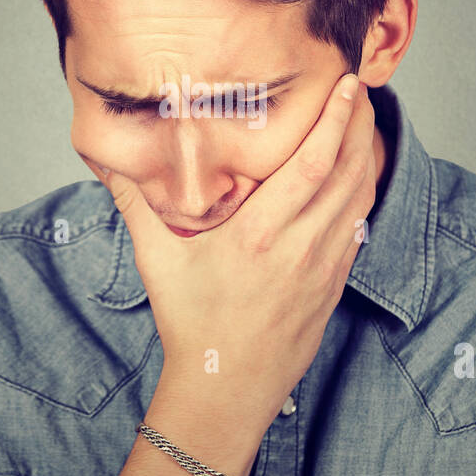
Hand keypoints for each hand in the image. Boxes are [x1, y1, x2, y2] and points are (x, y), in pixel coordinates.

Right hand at [101, 73, 377, 432]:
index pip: (312, 163)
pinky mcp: (333, 285)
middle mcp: (300, 247)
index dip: (335, 120)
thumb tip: (108, 159)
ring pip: (360, 198)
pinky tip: (357, 175)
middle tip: (361, 88)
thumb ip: (136, 202)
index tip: (345, 86)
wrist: (226, 389)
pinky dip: (363, 194)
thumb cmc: (191, 324)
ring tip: (364, 121)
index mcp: (259, 234)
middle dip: (360, 124)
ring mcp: (323, 268)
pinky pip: (358, 228)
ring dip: (367, 155)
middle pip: (348, 171)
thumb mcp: (158, 259)